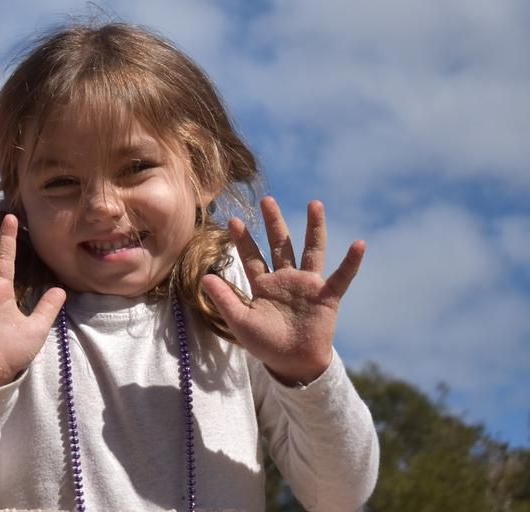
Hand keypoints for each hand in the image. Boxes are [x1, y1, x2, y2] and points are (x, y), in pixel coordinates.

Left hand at [203, 197, 365, 385]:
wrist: (293, 363)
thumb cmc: (265, 344)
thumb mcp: (240, 321)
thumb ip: (225, 299)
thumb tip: (204, 277)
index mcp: (263, 285)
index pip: (251, 256)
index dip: (243, 239)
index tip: (233, 219)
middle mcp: (286, 279)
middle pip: (280, 244)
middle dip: (274, 222)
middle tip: (267, 200)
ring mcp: (307, 285)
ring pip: (311, 250)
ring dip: (314, 228)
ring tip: (315, 203)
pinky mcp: (327, 296)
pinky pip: (342, 276)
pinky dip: (351, 261)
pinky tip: (359, 244)